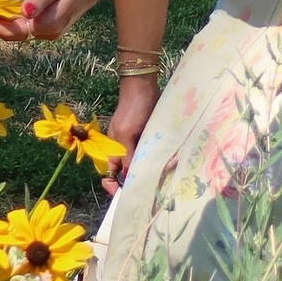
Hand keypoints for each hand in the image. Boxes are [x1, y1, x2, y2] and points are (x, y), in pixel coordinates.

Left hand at [0, 0, 113, 42]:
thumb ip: (38, 0)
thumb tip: (23, 12)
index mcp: (48, 25)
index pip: (14, 31)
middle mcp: (48, 32)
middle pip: (14, 34)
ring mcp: (50, 30)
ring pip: (19, 31)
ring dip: (1, 22)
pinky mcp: (50, 24)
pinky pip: (26, 26)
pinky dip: (12, 19)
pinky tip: (2, 10)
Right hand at [102, 76, 159, 197]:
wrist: (143, 85)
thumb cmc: (133, 108)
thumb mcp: (128, 134)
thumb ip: (128, 156)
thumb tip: (128, 179)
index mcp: (114, 150)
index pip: (110, 175)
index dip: (115, 187)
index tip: (128, 195)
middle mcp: (125, 149)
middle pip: (129, 173)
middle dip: (139, 180)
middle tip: (155, 184)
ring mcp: (137, 143)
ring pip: (143, 164)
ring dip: (154, 169)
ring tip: (167, 170)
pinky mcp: (149, 136)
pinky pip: (153, 153)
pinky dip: (160, 158)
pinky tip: (171, 158)